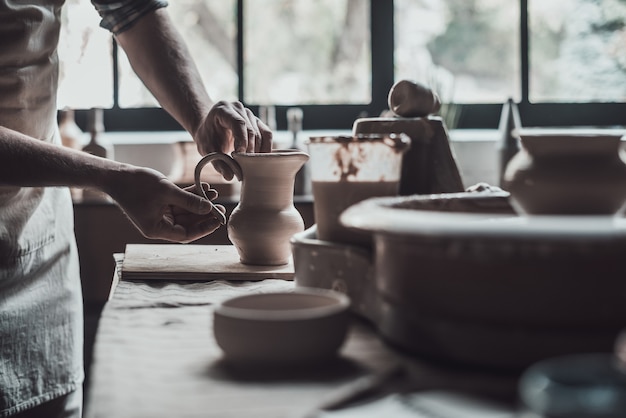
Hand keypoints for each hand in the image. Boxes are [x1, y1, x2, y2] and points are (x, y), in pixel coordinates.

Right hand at [106, 167, 225, 242]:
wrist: (115, 175)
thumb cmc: (136, 185)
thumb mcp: (167, 192)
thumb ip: (189, 201)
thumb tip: (210, 208)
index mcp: (157, 229)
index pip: (186, 235)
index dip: (203, 229)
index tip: (218, 220)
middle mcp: (159, 225)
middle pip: (188, 224)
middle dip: (204, 215)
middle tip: (221, 207)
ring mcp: (159, 214)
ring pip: (185, 212)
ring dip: (199, 203)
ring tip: (214, 194)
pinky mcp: (160, 204)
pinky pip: (179, 203)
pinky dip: (190, 196)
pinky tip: (204, 188)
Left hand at [194, 101, 272, 179]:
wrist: (209, 128)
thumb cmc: (207, 137)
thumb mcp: (207, 150)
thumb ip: (217, 162)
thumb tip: (229, 176)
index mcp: (223, 109)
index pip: (238, 123)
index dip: (242, 140)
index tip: (240, 156)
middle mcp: (238, 108)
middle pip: (251, 130)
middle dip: (249, 150)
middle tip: (244, 166)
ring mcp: (250, 114)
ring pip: (261, 134)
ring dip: (257, 151)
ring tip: (250, 164)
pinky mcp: (257, 122)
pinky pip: (267, 135)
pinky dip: (266, 148)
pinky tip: (260, 159)